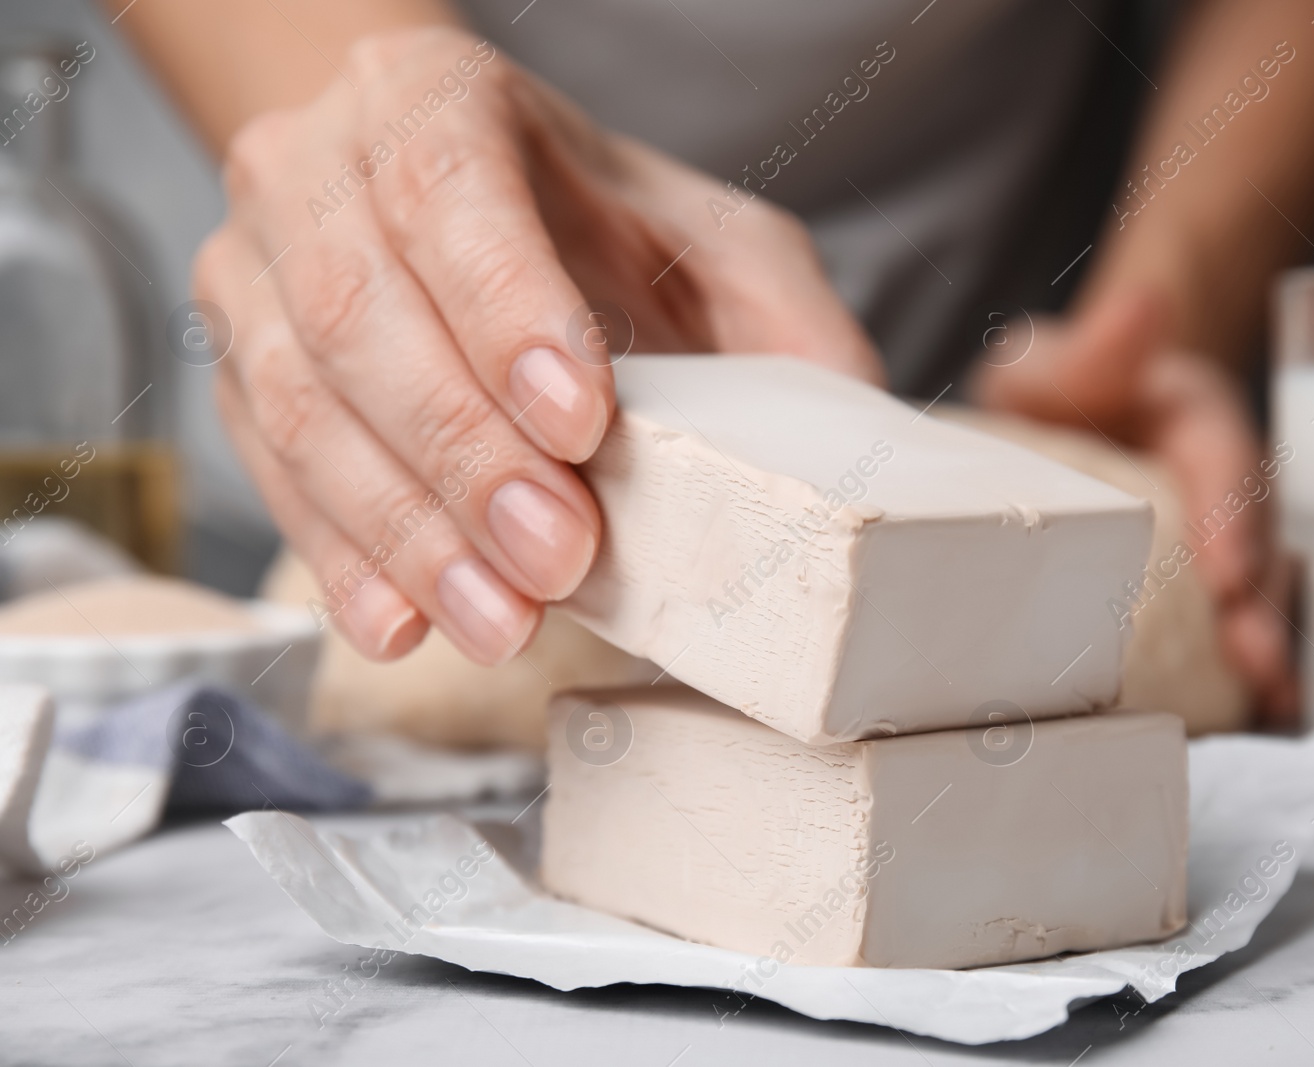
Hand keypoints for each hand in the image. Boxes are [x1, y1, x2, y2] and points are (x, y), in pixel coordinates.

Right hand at [196, 26, 880, 665]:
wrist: (449, 210)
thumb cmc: (591, 227)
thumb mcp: (711, 239)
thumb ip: (784, 312)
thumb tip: (856, 420)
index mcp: (434, 100)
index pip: (449, 187)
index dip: (504, 307)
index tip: (578, 418)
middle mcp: (320, 170)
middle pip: (360, 309)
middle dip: (464, 450)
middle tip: (558, 552)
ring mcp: (257, 270)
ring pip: (300, 404)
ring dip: (406, 529)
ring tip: (500, 618)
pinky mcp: (236, 372)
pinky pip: (269, 473)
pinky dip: (341, 558)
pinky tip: (400, 623)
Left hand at [973, 289, 1297, 723]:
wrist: (1066, 421)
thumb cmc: (1058, 392)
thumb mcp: (1055, 363)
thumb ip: (1091, 348)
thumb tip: (1142, 307)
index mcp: (1195, 422)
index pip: (1222, 460)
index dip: (1230, 515)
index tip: (1227, 570)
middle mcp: (1224, 487)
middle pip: (1257, 540)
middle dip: (1260, 601)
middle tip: (1254, 656)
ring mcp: (1221, 541)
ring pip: (1258, 593)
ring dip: (1267, 646)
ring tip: (1270, 698)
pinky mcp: (1206, 588)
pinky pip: (1233, 628)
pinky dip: (1248, 674)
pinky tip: (1259, 720)